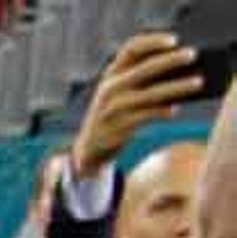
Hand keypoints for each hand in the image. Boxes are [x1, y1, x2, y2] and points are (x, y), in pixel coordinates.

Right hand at [71, 33, 202, 178]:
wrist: (90, 148)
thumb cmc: (115, 114)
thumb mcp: (119, 92)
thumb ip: (141, 79)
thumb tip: (181, 70)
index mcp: (111, 74)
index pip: (130, 48)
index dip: (152, 41)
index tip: (175, 40)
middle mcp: (109, 88)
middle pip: (144, 68)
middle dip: (170, 59)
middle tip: (193, 54)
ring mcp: (112, 108)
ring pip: (150, 94)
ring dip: (177, 87)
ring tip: (198, 82)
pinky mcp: (117, 127)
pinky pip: (146, 116)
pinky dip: (162, 112)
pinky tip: (175, 110)